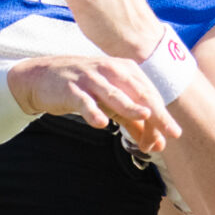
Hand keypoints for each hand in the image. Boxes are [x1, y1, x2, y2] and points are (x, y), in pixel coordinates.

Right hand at [8, 55, 180, 152]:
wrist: (42, 77)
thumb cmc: (84, 89)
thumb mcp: (111, 103)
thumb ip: (134, 121)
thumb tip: (159, 144)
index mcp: (125, 70)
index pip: (149, 94)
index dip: (161, 117)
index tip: (170, 138)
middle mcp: (110, 70)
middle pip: (139, 93)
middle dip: (157, 114)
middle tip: (172, 133)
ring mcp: (90, 79)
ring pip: (114, 94)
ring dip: (130, 106)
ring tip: (145, 116)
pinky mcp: (71, 89)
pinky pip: (84, 101)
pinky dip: (92, 111)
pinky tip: (101, 123)